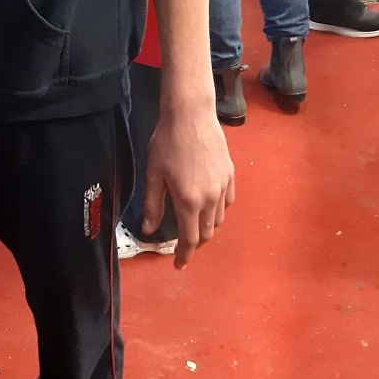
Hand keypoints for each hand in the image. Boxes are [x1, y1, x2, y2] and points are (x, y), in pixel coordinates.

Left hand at [143, 96, 234, 269]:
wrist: (190, 114)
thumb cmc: (167, 141)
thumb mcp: (153, 173)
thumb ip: (153, 205)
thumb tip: (148, 230)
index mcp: (188, 200)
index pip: (190, 238)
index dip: (184, 255)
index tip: (179, 264)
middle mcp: (210, 198)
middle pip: (207, 232)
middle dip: (195, 243)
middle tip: (183, 244)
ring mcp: (223, 186)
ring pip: (219, 219)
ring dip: (207, 227)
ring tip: (194, 224)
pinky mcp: (230, 174)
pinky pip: (227, 202)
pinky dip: (218, 210)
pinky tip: (208, 204)